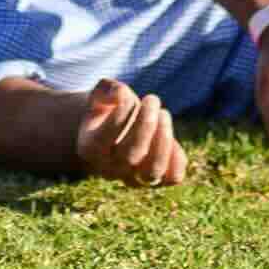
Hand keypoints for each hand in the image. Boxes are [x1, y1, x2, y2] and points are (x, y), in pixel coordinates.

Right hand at [71, 79, 187, 190]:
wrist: (119, 131)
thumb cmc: (109, 108)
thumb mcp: (101, 93)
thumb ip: (107, 89)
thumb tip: (121, 95)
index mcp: (90, 149)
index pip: (102, 141)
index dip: (119, 116)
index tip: (127, 95)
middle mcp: (111, 170)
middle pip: (130, 156)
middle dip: (145, 124)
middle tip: (152, 98)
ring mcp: (135, 178)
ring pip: (152, 173)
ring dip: (163, 140)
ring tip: (163, 114)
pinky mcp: (158, 179)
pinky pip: (172, 177)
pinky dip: (178, 158)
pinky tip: (173, 138)